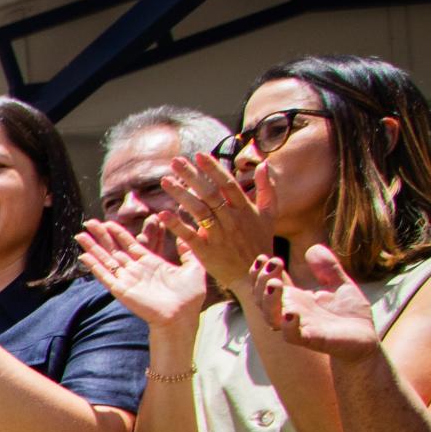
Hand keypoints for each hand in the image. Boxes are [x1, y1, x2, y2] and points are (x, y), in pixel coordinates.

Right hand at [78, 218, 208, 334]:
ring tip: (80, 235)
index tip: (108, 222)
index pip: (130, 245)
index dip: (119, 233)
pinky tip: (84, 256)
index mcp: (151, 264)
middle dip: (101, 236)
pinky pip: (105, 276)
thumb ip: (188, 252)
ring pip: (105, 260)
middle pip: (113, 250)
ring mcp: (127, 280)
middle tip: (89, 222)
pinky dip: (94, 266)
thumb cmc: (190, 297)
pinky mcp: (122, 290)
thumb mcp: (194, 268)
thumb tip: (186, 237)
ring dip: (92, 248)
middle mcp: (136, 271)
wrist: (182, 317)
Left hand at [158, 150, 274, 291]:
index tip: (199, 154)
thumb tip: (263, 164)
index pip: (227, 184)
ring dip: (180, 194)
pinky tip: (161, 213)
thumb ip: (267, 189)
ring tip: (165, 181)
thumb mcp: (269, 215)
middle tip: (175, 161)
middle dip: (192, 176)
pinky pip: (189, 235)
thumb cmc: (259, 242)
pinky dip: (176, 224)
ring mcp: (219, 235)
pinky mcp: (206, 251)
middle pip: (209, 193)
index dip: (213, 168)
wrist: (255, 276)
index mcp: (245, 209)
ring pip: (198, 210)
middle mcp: (232, 220)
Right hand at [257, 247, 380, 359]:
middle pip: (262, 299)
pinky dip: (289, 326)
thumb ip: (329, 268)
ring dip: (269, 300)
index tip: (266, 257)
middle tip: (274, 262)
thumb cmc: (349, 315)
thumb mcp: (341, 285)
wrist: (366, 340)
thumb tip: (313, 248)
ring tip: (275, 284)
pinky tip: (292, 314)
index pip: (266, 286)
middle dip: (261, 281)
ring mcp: (300, 326)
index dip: (260, 272)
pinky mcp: (313, 340)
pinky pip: (293, 336)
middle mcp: (291, 312)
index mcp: (295, 299)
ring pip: (271, 317)